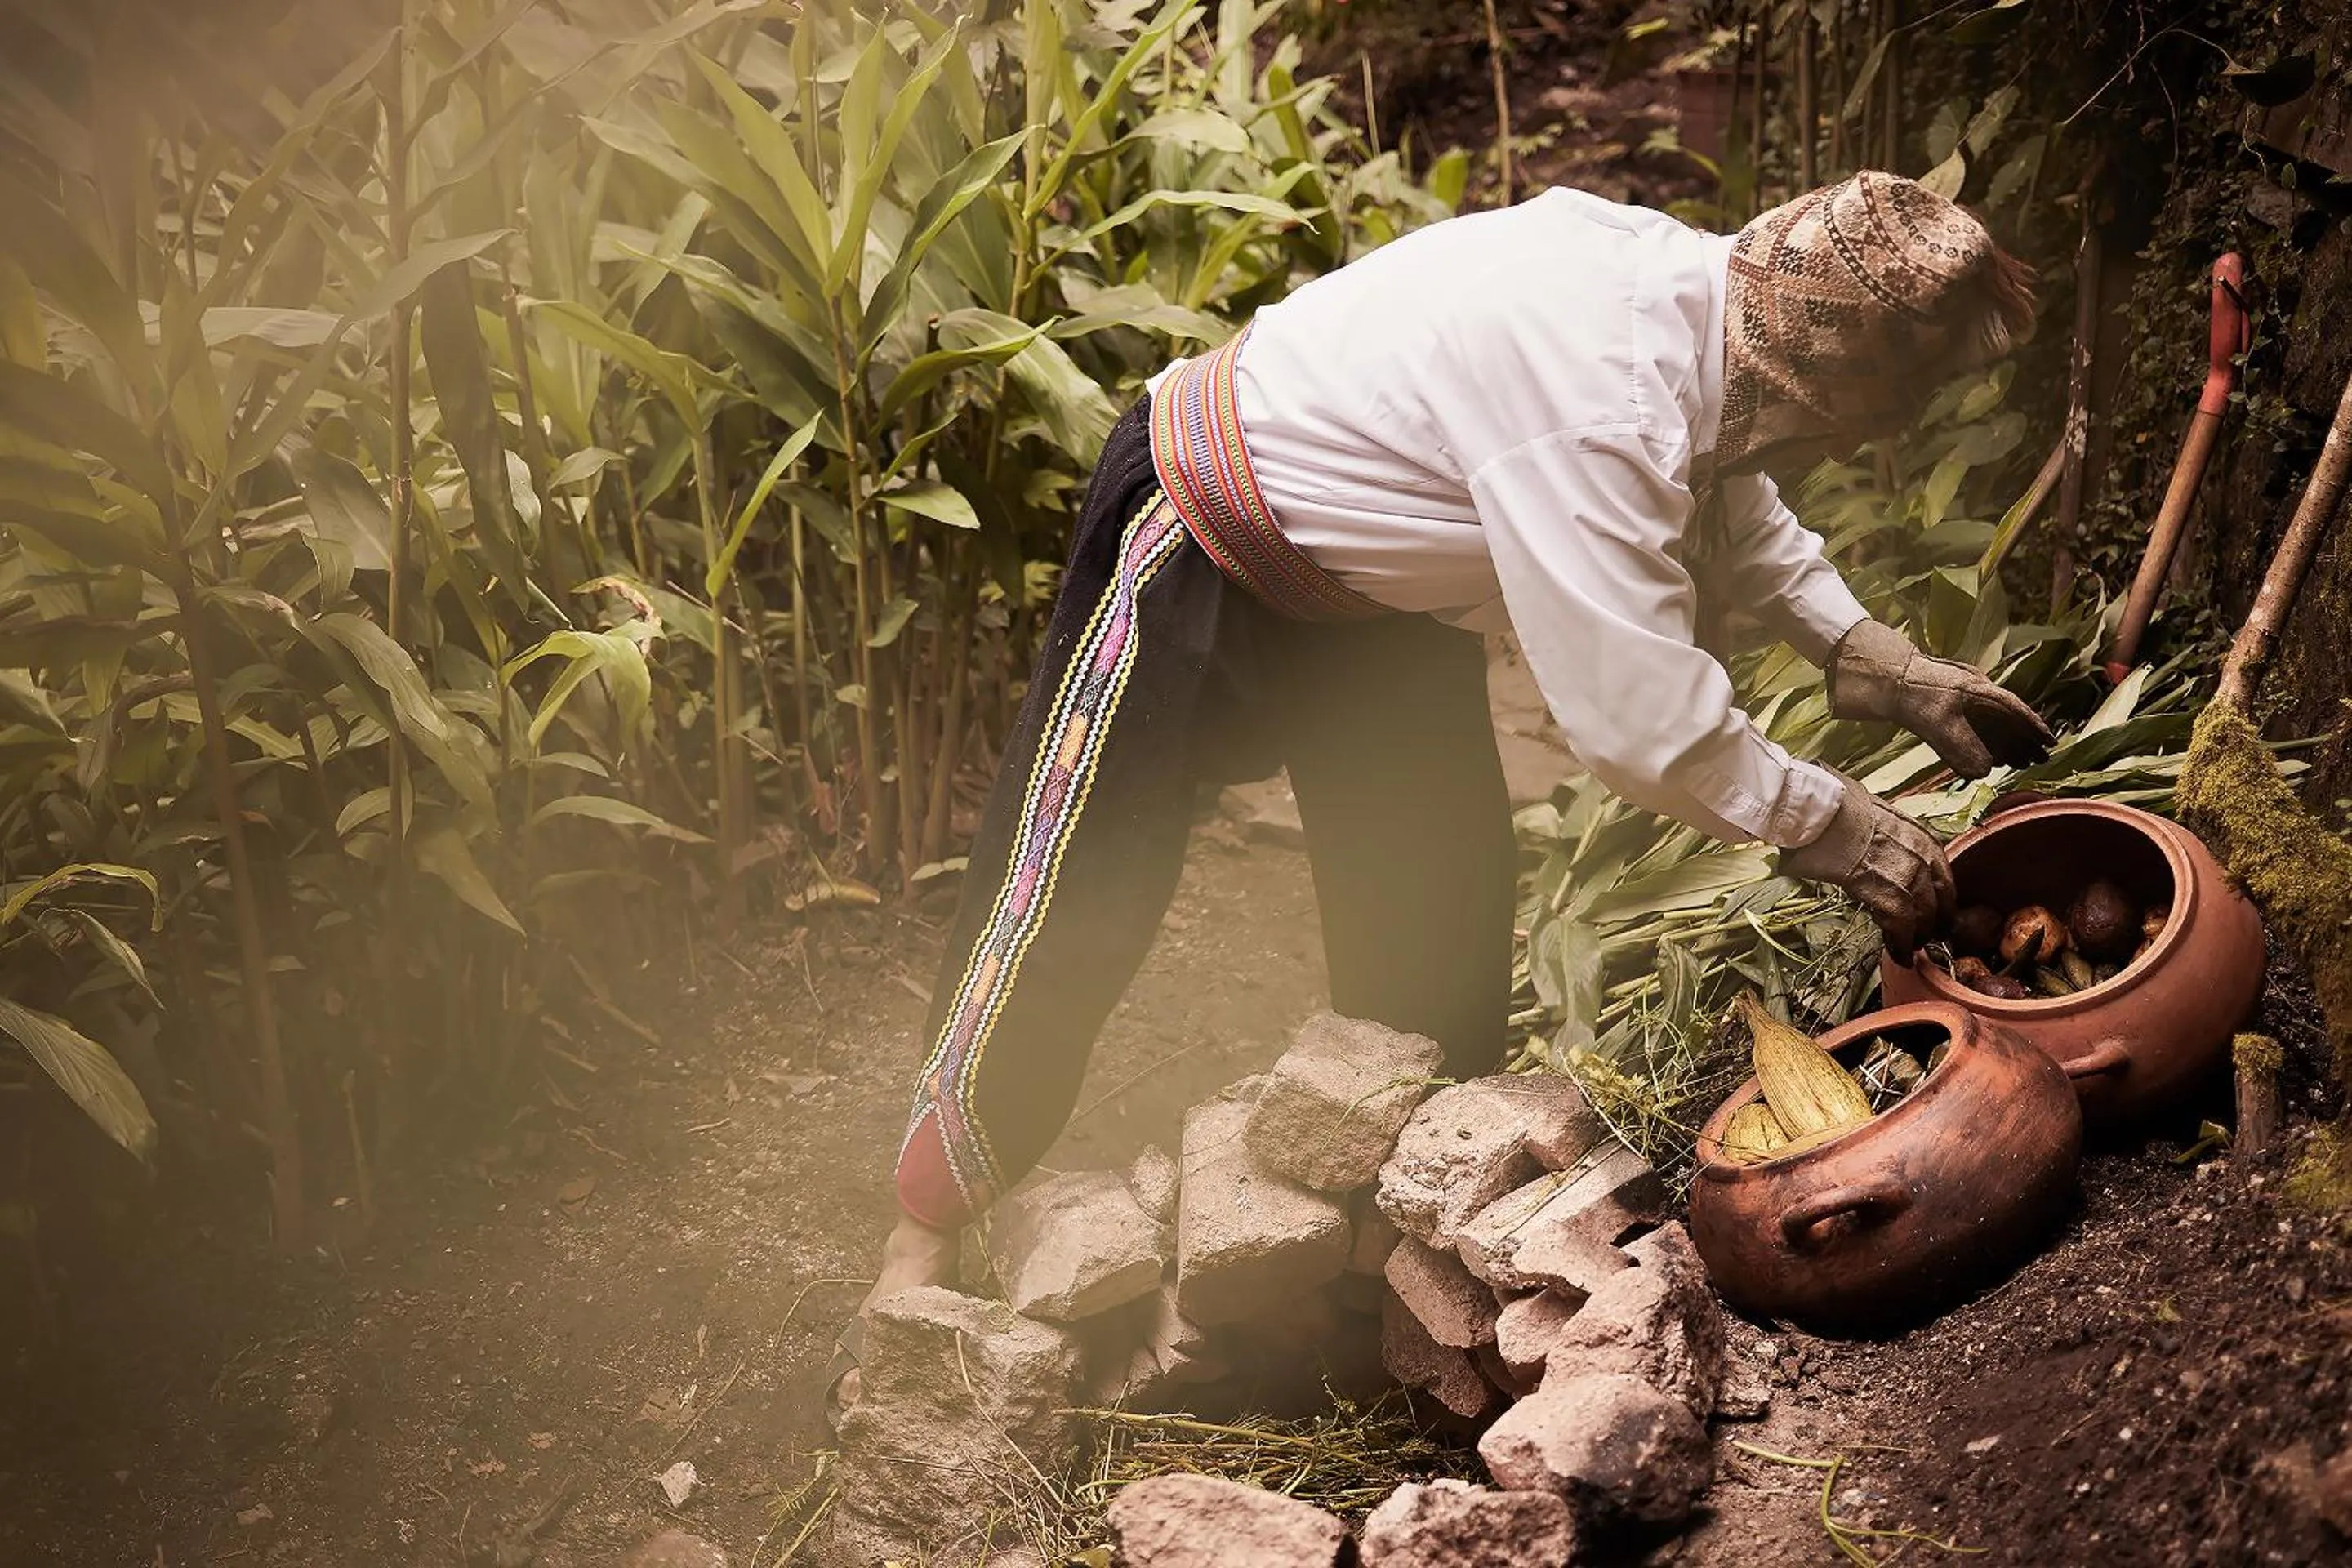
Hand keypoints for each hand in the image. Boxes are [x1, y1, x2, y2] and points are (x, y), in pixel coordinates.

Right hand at [1779, 771, 1955, 960]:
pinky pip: (1903, 931)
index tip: (1935, 913)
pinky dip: (1901, 947)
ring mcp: (1912, 880)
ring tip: (1909, 948)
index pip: (1944, 880)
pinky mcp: (1891, 899)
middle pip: (1941, 903)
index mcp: (1925, 840)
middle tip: (1926, 936)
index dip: (1941, 902)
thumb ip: (1892, 839)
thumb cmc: (1842, 808)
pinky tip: (1898, 954)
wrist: (1826, 813)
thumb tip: (1881, 849)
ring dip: (1917, 938)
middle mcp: (1926, 861)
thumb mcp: (1882, 818)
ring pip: (1925, 920)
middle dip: (1935, 923)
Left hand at [1828, 619, 2054, 777]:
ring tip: (2021, 762)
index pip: (2013, 710)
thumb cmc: (1909, 692)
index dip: (2032, 727)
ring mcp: (1958, 700)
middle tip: (2040, 760)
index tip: (2050, 741)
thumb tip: (1984, 772)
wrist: (1877, 674)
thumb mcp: (1935, 721)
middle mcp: (1974, 693)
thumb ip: (1960, 747)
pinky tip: (1989, 757)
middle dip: (2023, 739)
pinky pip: (1971, 727)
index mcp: (1978, 690)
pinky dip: (1983, 742)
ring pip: (1989, 724)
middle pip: (2005, 719)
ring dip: (2005, 743)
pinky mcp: (1942, 708)